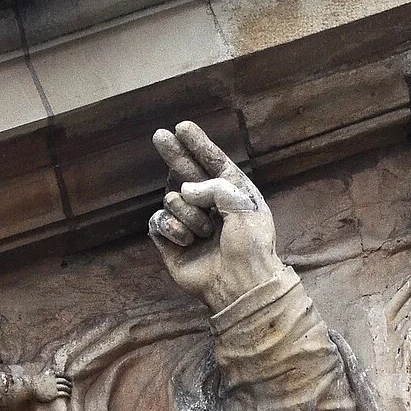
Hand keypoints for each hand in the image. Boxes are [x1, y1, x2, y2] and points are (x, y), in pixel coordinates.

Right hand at [31, 371, 71, 403]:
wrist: (30, 388)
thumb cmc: (34, 383)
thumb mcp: (41, 376)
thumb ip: (47, 374)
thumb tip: (48, 372)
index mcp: (51, 375)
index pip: (62, 375)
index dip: (67, 377)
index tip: (70, 379)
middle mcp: (54, 381)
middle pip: (65, 381)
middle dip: (69, 383)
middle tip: (71, 385)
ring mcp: (54, 387)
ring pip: (65, 387)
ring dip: (69, 389)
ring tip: (70, 391)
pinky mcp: (54, 394)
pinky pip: (63, 393)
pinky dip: (67, 394)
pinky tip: (68, 396)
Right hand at [148, 121, 281, 311]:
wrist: (240, 284)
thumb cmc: (250, 247)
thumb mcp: (244, 209)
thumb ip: (216, 188)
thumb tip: (183, 190)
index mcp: (233, 194)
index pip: (214, 163)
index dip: (198, 145)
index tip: (183, 126)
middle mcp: (210, 204)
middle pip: (185, 172)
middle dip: (174, 154)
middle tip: (160, 135)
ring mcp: (190, 221)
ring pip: (173, 198)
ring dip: (189, 214)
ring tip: (206, 233)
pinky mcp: (171, 239)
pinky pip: (160, 220)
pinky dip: (174, 229)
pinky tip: (189, 242)